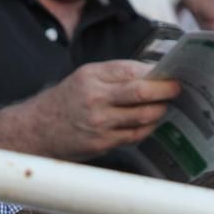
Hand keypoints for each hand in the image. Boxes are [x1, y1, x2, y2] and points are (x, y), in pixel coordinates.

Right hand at [22, 60, 179, 159]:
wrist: (36, 130)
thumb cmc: (65, 102)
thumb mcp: (84, 78)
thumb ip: (114, 76)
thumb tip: (151, 75)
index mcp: (92, 76)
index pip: (133, 70)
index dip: (156, 73)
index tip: (171, 74)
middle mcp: (95, 98)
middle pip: (141, 92)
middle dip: (165, 91)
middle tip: (177, 90)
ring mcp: (99, 123)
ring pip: (142, 117)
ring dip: (159, 112)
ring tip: (164, 108)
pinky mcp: (101, 143)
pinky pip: (134, 136)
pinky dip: (146, 129)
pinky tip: (150, 124)